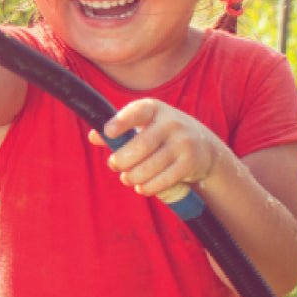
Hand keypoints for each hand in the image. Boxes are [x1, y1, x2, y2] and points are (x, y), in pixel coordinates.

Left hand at [89, 99, 222, 198]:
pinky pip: (163, 180)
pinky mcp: (190, 163)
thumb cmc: (161, 134)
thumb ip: (119, 130)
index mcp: (154, 109)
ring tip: (127, 178)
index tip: (108, 132)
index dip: (121, 122)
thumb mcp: (143, 125)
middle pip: (141, 146)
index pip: (137, 112)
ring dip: (133, 177)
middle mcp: (171, 123)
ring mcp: (183, 143)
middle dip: (122, 160)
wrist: (203, 146)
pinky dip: (148, 187)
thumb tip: (94, 136)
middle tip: (114, 165)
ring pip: (150, 166)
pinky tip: (141, 187)